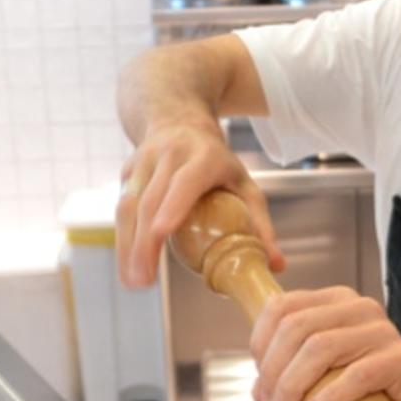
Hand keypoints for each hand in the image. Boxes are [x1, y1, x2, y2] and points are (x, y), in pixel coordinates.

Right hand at [117, 121, 283, 287]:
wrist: (178, 120)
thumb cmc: (217, 161)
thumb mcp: (245, 184)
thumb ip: (260, 224)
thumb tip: (277, 265)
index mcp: (204, 157)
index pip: (185, 182)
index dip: (172, 206)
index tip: (161, 233)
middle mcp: (169, 155)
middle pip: (152, 200)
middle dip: (144, 242)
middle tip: (145, 279)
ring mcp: (143, 161)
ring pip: (129, 205)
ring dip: (128, 246)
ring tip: (133, 281)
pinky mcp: (127, 172)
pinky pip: (123, 207)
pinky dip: (124, 239)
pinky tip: (128, 266)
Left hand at [249, 287, 400, 400]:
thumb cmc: (369, 392)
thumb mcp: (327, 373)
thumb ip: (295, 369)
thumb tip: (259, 390)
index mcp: (335, 302)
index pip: (282, 307)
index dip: (260, 343)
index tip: (259, 382)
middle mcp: (358, 308)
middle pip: (297, 327)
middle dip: (273, 369)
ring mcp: (382, 331)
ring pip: (320, 347)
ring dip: (293, 384)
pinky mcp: (400, 359)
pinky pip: (358, 374)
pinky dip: (330, 397)